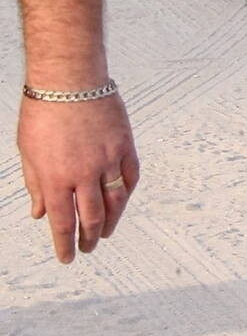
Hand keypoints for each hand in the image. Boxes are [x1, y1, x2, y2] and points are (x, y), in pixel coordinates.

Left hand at [18, 92, 139, 264]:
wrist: (69, 78)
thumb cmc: (44, 110)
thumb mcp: (28, 151)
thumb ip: (35, 184)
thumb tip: (38, 211)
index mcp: (56, 177)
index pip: (62, 221)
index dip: (65, 243)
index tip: (66, 256)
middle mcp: (84, 174)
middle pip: (91, 217)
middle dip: (88, 238)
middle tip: (87, 248)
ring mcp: (108, 160)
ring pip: (115, 202)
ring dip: (110, 222)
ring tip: (105, 233)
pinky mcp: (124, 146)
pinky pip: (130, 177)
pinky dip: (126, 193)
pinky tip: (121, 201)